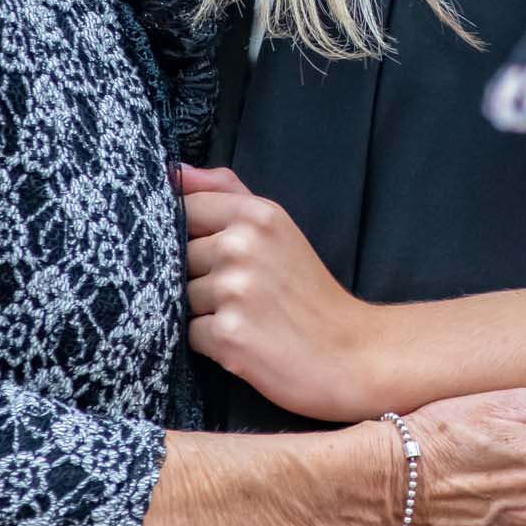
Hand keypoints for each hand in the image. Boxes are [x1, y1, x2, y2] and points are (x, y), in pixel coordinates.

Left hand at [180, 164, 376, 421]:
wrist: (349, 353)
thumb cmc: (308, 291)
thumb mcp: (278, 228)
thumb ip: (228, 193)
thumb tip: (177, 172)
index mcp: (257, 214)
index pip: (186, 208)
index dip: (192, 235)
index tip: (218, 255)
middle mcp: (242, 245)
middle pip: (178, 257)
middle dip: (199, 278)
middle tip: (245, 294)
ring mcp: (234, 289)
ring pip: (180, 296)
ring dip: (205, 312)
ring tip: (247, 318)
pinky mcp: (228, 333)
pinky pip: (190, 333)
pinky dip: (212, 342)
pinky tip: (246, 341)